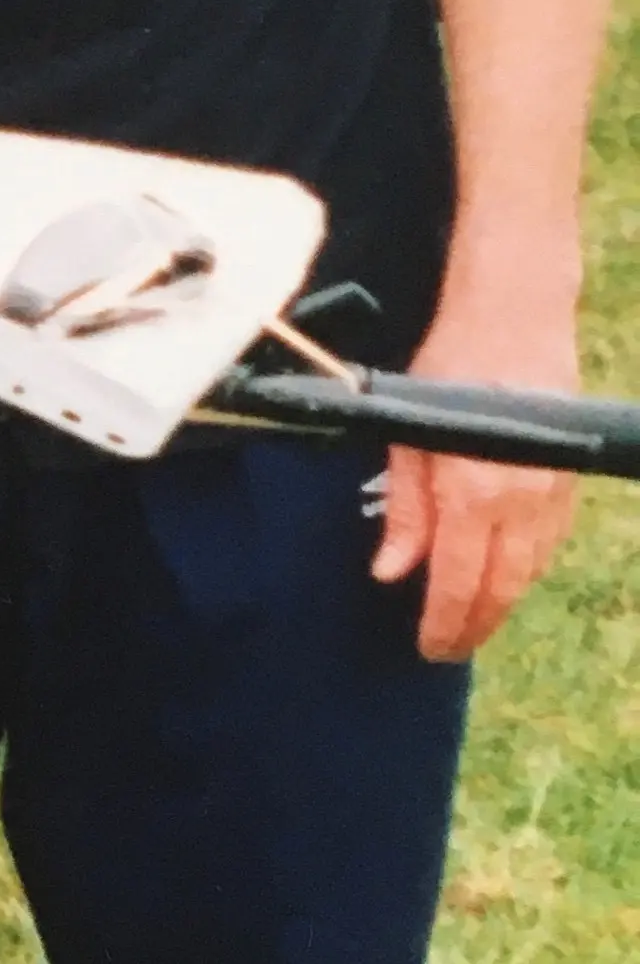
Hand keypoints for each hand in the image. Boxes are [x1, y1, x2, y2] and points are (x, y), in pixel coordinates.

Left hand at [371, 301, 579, 659]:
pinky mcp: (571, 480)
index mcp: (475, 494)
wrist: (514, 315)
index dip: (444, 623)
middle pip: (503, 590)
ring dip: (502, 601)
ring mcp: (554, 493)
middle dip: (475, 626)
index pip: (459, 584)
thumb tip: (392, 572)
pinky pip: (550, 544)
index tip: (429, 647)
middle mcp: (523, 503)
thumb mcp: (407, 437)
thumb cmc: (450, 366)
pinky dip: (527, 569)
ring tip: (471, 619)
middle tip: (448, 646)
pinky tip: (506, 576)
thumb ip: (403, 511)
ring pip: (531, 572)